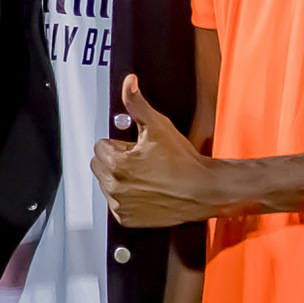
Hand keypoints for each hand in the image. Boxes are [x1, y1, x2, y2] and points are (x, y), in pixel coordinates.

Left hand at [93, 76, 222, 226]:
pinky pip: (117, 203)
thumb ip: (138, 104)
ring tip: (147, 175)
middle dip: (116, 160)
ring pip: (107, 184)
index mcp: (116, 164)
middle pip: (100, 165)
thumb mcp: (159, 126)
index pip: (101, 147)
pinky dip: (127, 197)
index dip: (120, 144)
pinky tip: (147, 190)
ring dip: (120, 178)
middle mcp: (114, 187)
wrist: (204, 190)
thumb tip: (129, 83)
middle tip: (142, 160)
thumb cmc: (183, 162)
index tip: (137, 148)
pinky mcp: (127, 218)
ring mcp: (120, 205)